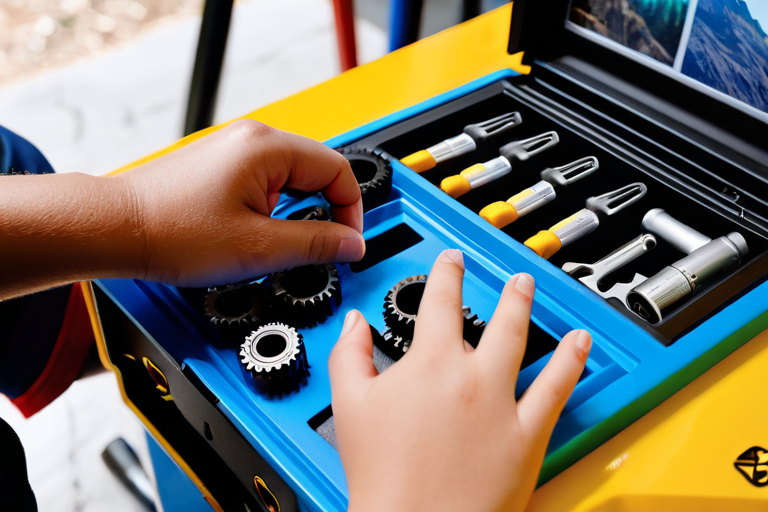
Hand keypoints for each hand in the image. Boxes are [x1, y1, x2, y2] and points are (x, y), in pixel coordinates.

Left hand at [0, 120, 364, 298]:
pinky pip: (267, 181)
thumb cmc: (172, 233)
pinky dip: (275, 208)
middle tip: (318, 249)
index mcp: (268, 148)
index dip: (351, 211)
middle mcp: (253, 139)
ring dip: (298, 211)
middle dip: (325, 211)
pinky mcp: (221, 164)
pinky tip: (259, 234)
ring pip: (292, 178)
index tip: (346, 243)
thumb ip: (316, 245)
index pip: (338, 170)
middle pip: (317, 170)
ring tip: (280, 244)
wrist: (116, 229)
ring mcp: (234, 149)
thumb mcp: (259, 248)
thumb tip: (354, 244)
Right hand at [329, 249, 590, 511]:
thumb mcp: (349, 405)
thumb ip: (349, 355)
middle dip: (501, 290)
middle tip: (507, 276)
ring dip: (528, 309)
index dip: (447, 274)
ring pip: (522, 341)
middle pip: (491, 317)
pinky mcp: (527, 435)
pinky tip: (580, 343)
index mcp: (429, 362)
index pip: (440, 302)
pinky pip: (557, 390)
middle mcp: (471, 375)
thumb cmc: (383, 475)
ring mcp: (503, 403)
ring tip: (531, 289)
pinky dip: (572, 362)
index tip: (452, 262)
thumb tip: (354, 324)